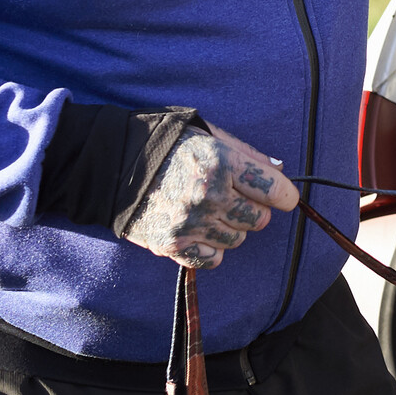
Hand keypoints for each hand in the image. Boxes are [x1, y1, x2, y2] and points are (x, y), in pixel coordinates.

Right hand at [122, 126, 299, 268]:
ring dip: (231, 228)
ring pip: (238, 240)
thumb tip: (280, 169)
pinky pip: (213, 260)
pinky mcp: (172, 244)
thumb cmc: (165, 144)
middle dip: (254, 209)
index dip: (284, 194)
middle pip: (259, 219)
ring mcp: (190, 222)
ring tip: (211, 211)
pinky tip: (199, 230)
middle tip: (236, 198)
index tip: (282, 196)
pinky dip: (212, 249)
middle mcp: (208, 195)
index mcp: (220, 162)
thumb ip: (246, 153)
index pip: (274, 189)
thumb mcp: (207, 135)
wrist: (111, 163)